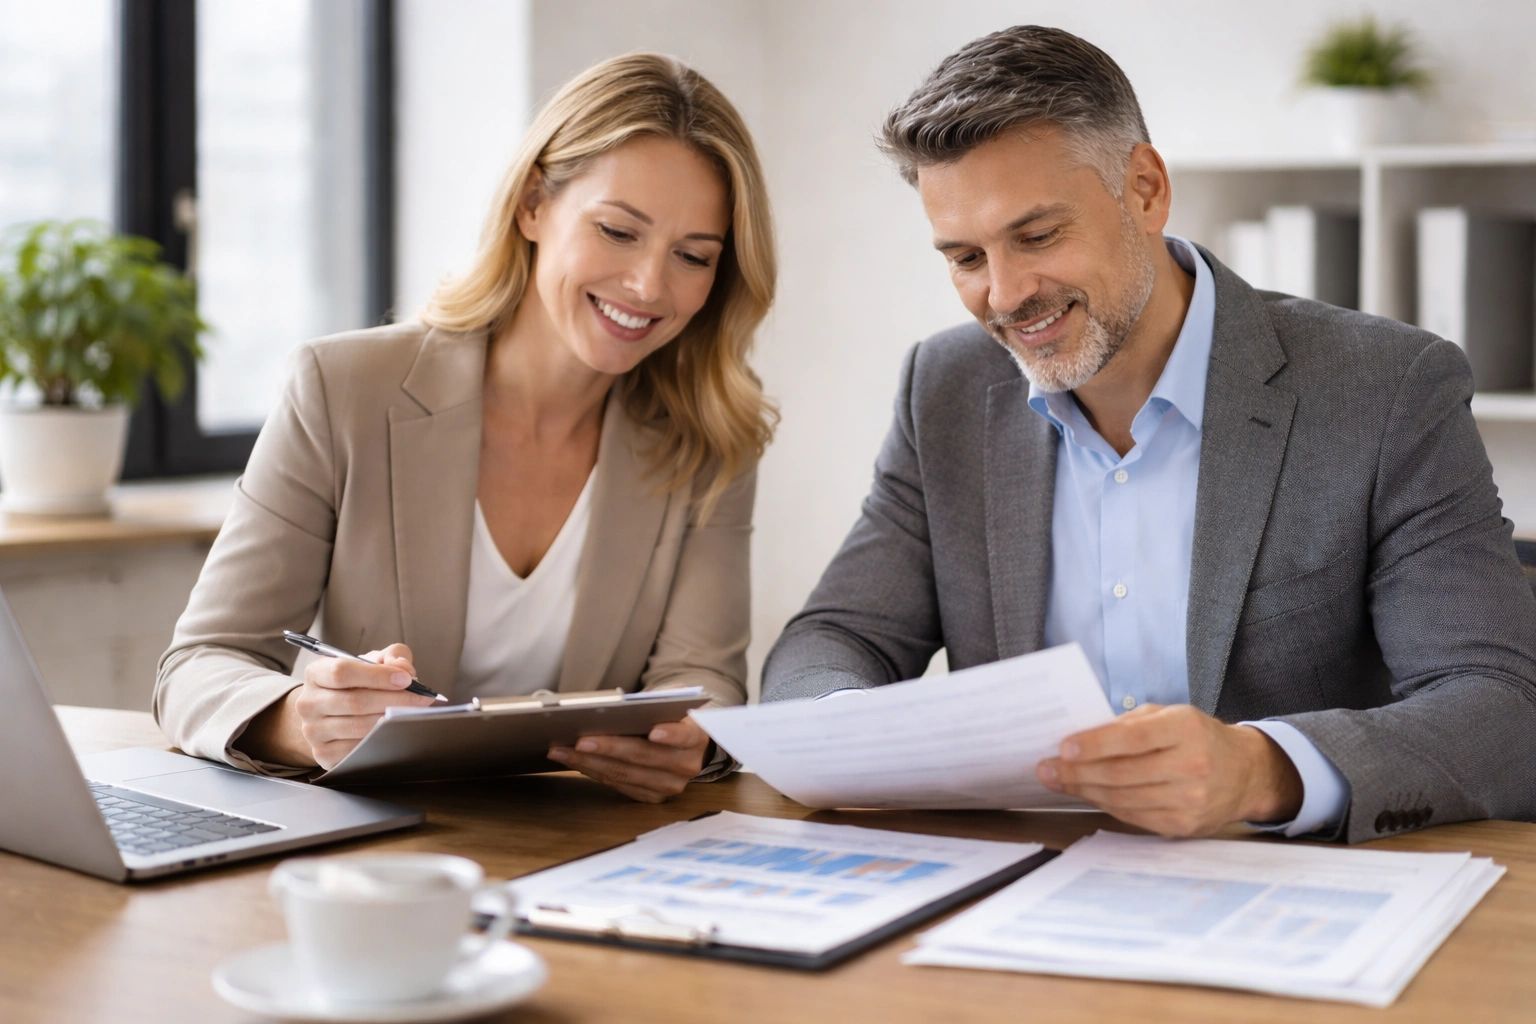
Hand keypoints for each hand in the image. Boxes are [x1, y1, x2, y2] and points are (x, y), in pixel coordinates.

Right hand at [241, 643, 435, 769]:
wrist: (333, 713)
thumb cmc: (358, 683)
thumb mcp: (373, 661)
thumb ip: (392, 657)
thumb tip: (404, 670)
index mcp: (316, 673)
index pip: (342, 672)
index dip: (377, 676)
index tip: (406, 679)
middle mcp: (308, 703)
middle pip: (354, 702)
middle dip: (394, 700)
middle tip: (422, 699)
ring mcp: (313, 731)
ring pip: (357, 727)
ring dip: (390, 721)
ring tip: (413, 715)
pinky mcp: (323, 754)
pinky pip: (356, 750)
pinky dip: (380, 741)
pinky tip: (396, 732)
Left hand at [547, 716, 711, 802]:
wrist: (685, 741)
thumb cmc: (671, 714)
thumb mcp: (669, 702)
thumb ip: (653, 702)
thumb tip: (616, 705)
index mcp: (696, 737)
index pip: (684, 736)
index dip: (671, 735)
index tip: (654, 732)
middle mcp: (687, 766)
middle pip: (644, 757)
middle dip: (609, 748)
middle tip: (579, 739)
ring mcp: (669, 786)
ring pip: (625, 774)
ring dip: (589, 761)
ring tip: (562, 749)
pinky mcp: (652, 797)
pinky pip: (617, 784)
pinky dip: (591, 771)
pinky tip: (571, 759)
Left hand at [1035, 704, 1302, 836]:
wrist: (1246, 773)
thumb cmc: (1197, 737)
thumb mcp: (1169, 716)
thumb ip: (1129, 725)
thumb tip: (1080, 739)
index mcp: (1186, 729)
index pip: (1132, 739)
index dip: (1094, 745)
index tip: (1063, 747)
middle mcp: (1192, 766)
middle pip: (1122, 774)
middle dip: (1077, 773)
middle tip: (1046, 769)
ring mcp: (1190, 800)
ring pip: (1123, 798)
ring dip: (1084, 791)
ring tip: (1059, 781)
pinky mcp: (1184, 826)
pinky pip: (1133, 816)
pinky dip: (1105, 805)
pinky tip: (1088, 794)